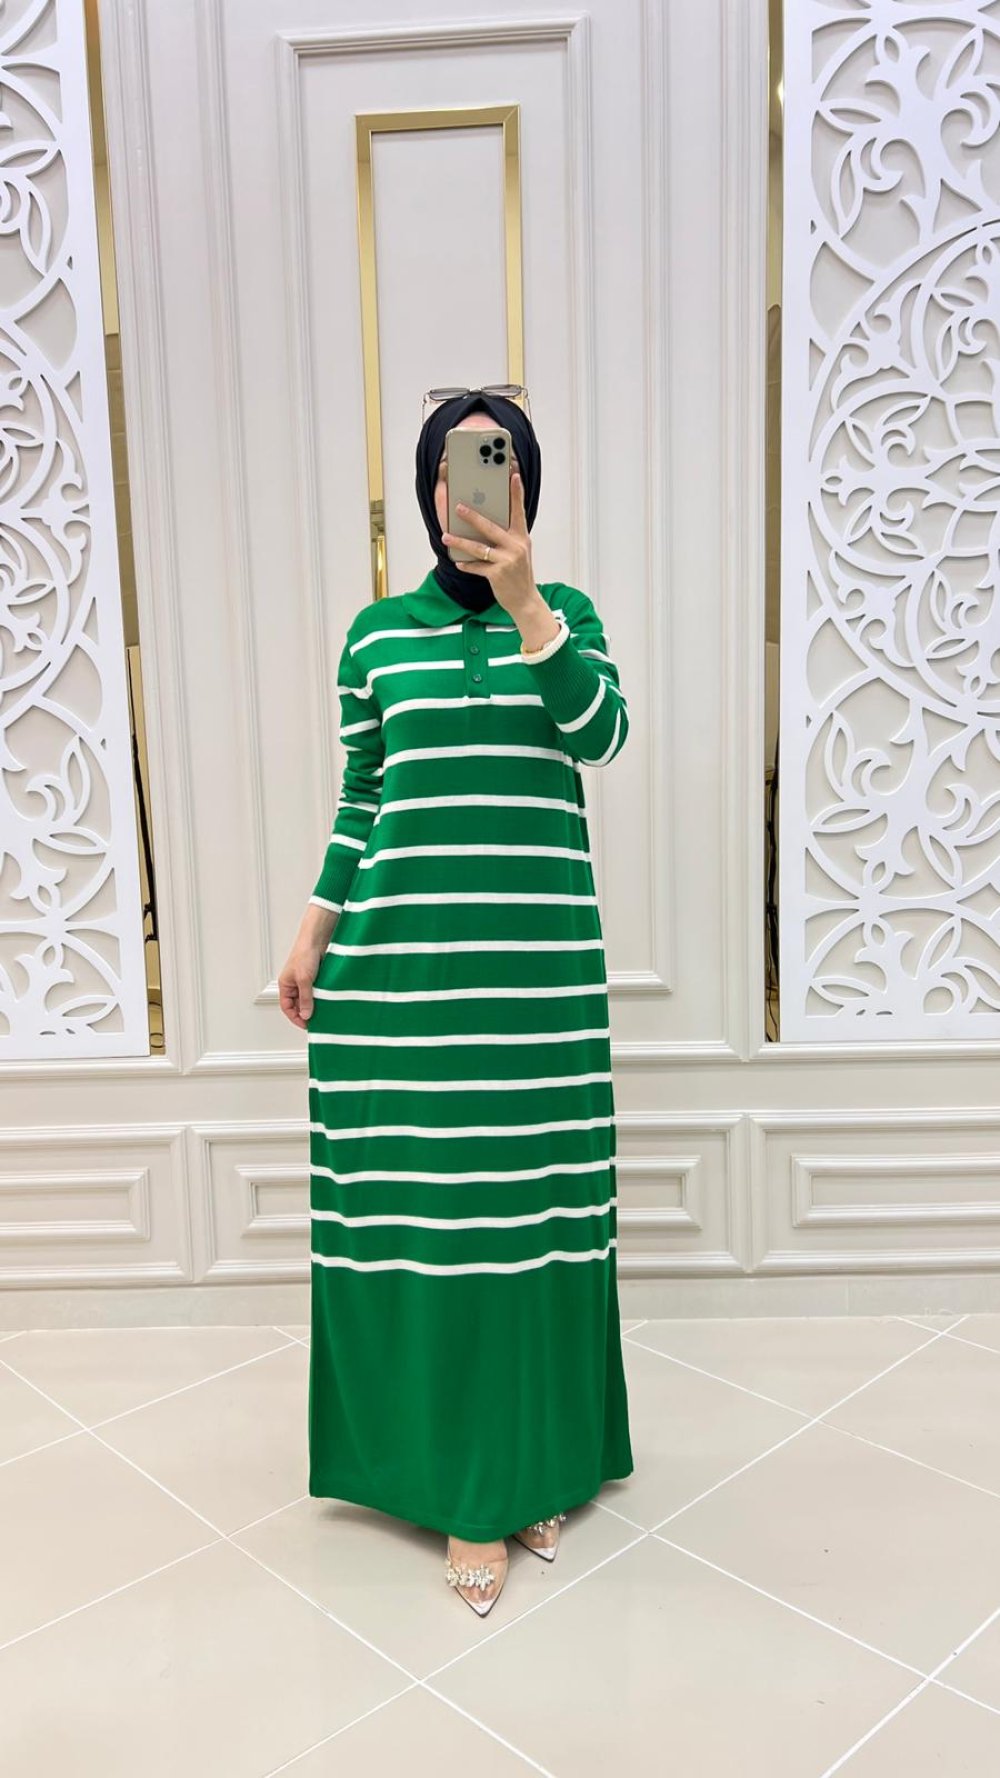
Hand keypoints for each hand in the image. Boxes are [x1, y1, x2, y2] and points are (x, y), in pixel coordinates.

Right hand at [278, 936, 326, 1028]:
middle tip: (317, 1020)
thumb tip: (306, 1014)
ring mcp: (306, 981)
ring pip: (309, 999)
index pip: (287, 1007)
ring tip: (324, 1011)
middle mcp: (294, 984)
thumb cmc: (304, 953)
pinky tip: (329, 1000)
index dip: (295, 1017)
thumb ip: (305, 998)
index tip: (307, 1025)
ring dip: (316, 1005)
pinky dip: (323, 997)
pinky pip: (318, 992)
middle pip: (298, 1005)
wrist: (318, 938)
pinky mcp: (317, 978)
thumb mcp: (304, 979)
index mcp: (285, 985)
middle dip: (306, 1013)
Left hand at [441, 471, 537, 615]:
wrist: (525, 600)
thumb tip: (483, 524)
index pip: (519, 511)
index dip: (517, 493)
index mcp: (522, 537)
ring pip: (478, 548)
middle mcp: (516, 546)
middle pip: (490, 527)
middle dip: (473, 517)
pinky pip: (477, 567)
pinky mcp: (498, 575)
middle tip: (458, 507)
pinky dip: (466, 565)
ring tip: (446, 537)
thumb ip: (506, 537)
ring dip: (460, 542)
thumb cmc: (518, 573)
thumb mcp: (518, 551)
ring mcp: (507, 560)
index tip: (513, 476)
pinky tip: (458, 563)